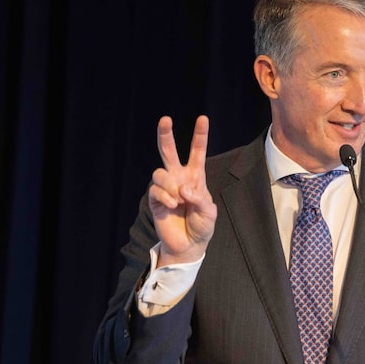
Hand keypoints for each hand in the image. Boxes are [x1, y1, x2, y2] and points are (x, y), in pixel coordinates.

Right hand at [148, 115, 217, 265]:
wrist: (189, 245)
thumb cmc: (202, 226)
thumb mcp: (209, 213)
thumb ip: (200, 200)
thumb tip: (183, 189)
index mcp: (195, 177)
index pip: (197, 152)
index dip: (200, 135)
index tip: (203, 118)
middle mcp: (179, 178)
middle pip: (169, 151)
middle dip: (166, 135)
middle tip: (165, 119)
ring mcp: (166, 188)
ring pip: (159, 172)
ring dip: (170, 185)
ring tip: (178, 200)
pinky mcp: (155, 200)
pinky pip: (155, 190)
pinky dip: (165, 197)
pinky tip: (172, 206)